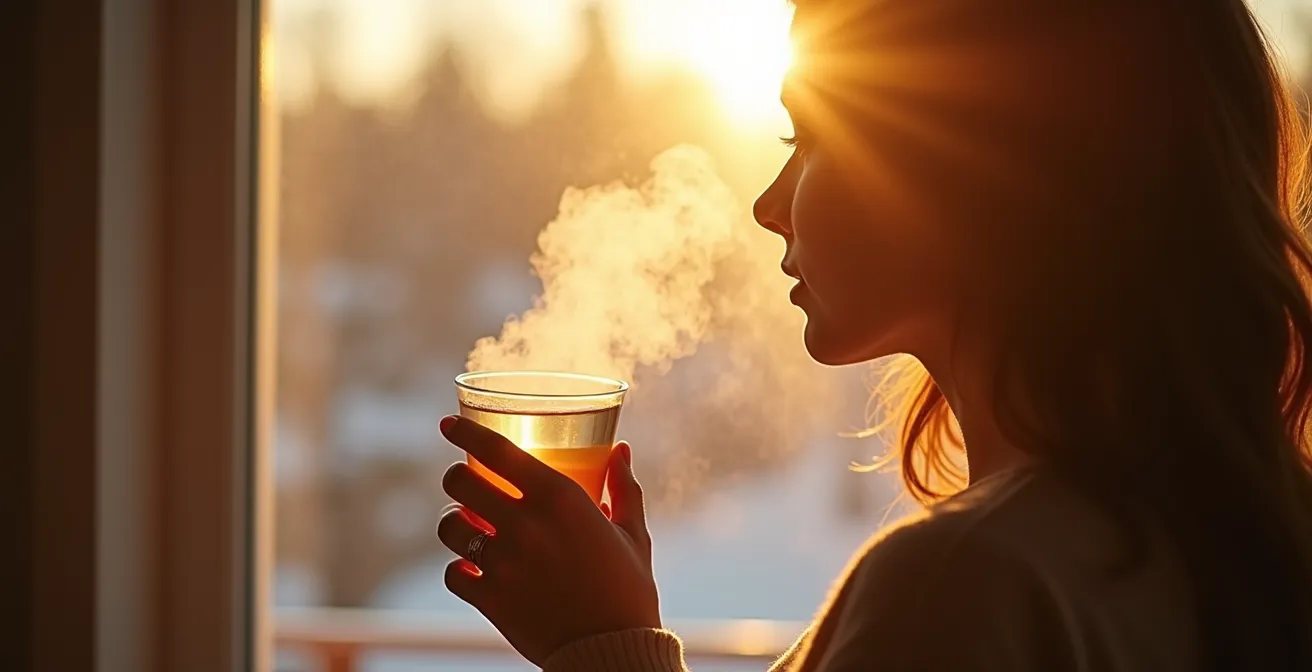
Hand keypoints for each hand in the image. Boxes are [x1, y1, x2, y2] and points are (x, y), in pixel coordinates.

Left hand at [436, 415, 660, 664]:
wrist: (613, 652)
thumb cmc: (628, 590)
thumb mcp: (632, 534)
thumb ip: (624, 489)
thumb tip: (622, 451)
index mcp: (560, 498)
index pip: (496, 450)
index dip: (465, 432)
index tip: (447, 423)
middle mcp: (526, 524)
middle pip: (459, 482)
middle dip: (456, 479)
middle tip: (464, 485)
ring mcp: (503, 562)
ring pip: (448, 526)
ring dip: (454, 524)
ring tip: (468, 529)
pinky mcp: (489, 599)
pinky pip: (452, 574)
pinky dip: (459, 571)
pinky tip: (472, 571)